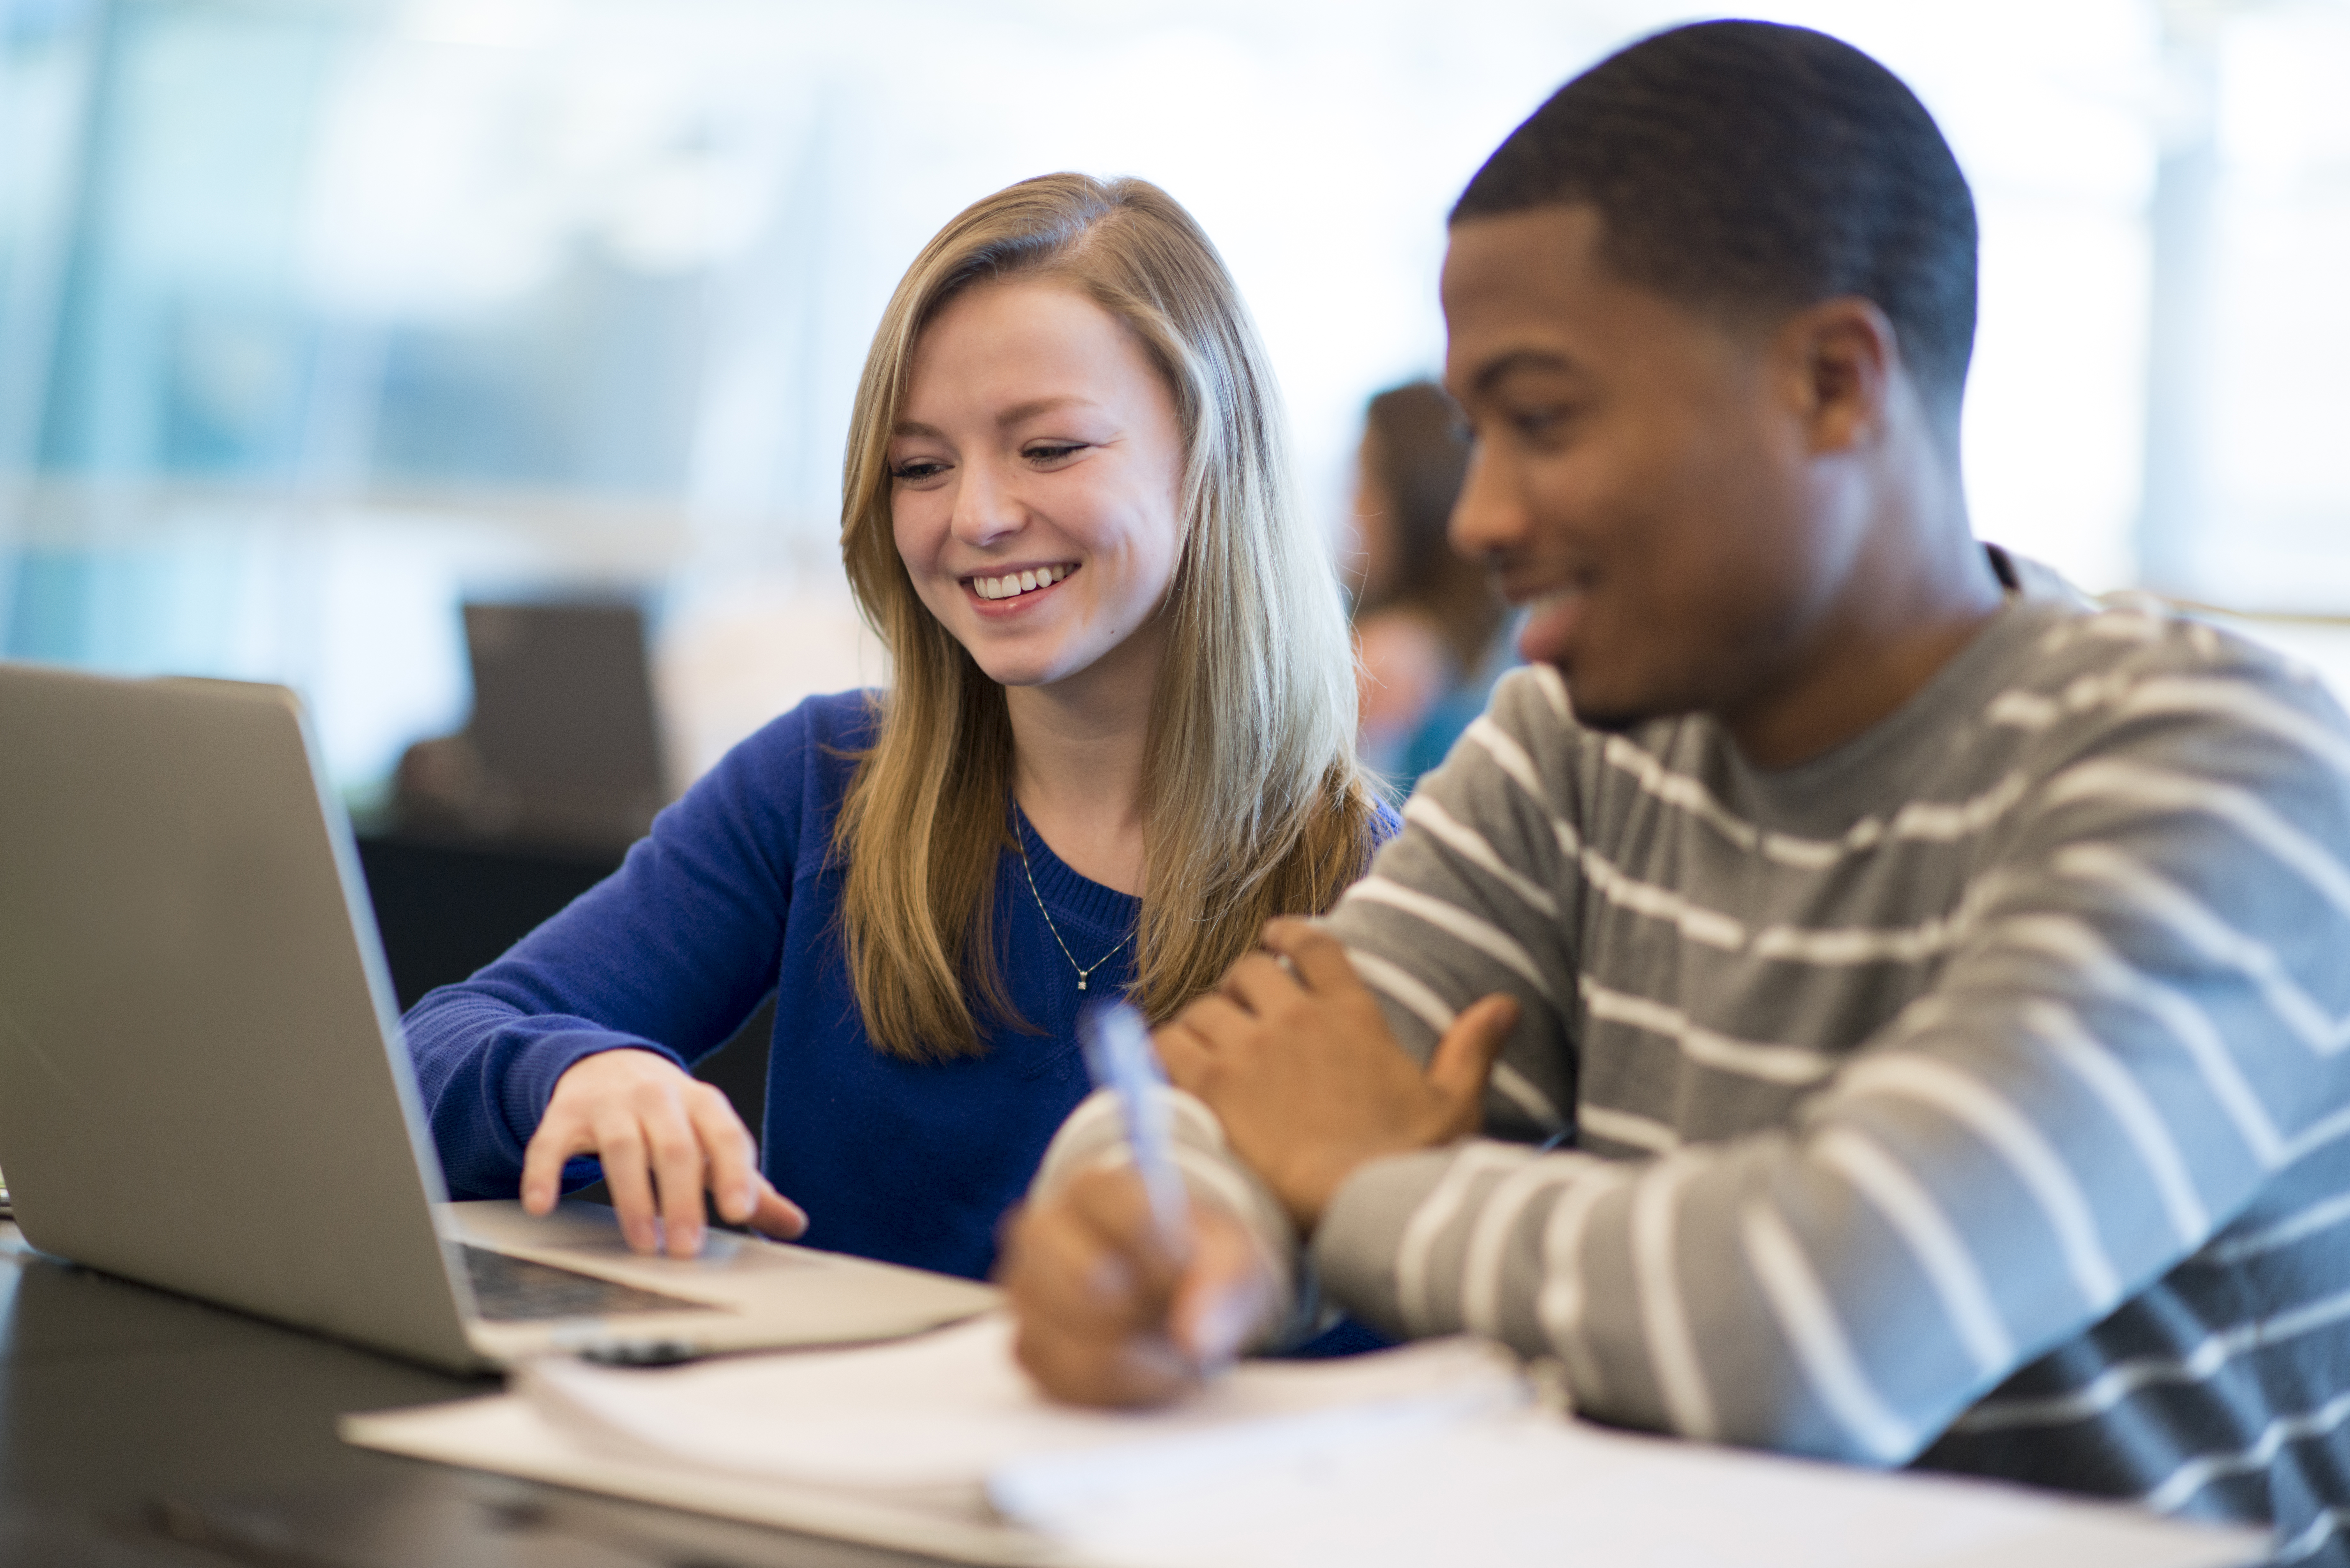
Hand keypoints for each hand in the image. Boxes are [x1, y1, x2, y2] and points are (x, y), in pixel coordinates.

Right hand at [521, 1048, 807, 1257]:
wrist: (607, 1064)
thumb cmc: (672, 1117)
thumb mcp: (711, 1138)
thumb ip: (747, 1182)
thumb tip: (796, 1224)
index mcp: (702, 1103)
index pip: (725, 1135)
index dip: (733, 1172)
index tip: (739, 1212)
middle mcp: (657, 1097)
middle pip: (674, 1146)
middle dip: (682, 1199)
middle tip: (686, 1249)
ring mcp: (609, 1104)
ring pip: (622, 1147)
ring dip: (633, 1197)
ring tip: (643, 1243)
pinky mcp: (564, 1115)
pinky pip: (551, 1143)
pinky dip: (545, 1173)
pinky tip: (543, 1206)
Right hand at [1002, 1167, 1277, 1407]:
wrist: (1174, 1294)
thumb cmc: (1199, 1264)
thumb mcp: (1235, 1257)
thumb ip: (1224, 1283)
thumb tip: (1195, 1339)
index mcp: (1094, 1187)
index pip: (1128, 1215)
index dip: (1169, 1260)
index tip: (1188, 1276)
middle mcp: (1043, 1230)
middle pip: (1086, 1281)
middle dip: (1147, 1314)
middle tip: (1174, 1316)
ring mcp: (1025, 1291)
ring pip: (1071, 1340)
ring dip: (1136, 1359)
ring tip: (1163, 1343)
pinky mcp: (1026, 1346)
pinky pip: (1063, 1381)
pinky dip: (1114, 1388)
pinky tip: (1140, 1367)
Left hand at [1159, 918, 1519, 1230]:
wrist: (1363, 1206)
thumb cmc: (1411, 1161)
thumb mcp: (1454, 1103)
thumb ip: (1472, 1047)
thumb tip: (1505, 1004)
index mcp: (1353, 1014)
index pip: (1313, 944)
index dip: (1288, 935)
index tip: (1274, 940)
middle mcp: (1296, 1020)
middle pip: (1249, 970)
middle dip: (1241, 985)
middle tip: (1239, 1012)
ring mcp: (1250, 1050)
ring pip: (1205, 1004)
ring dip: (1204, 1020)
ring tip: (1207, 1045)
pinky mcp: (1212, 1086)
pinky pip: (1170, 1042)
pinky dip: (1166, 1048)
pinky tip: (1174, 1065)